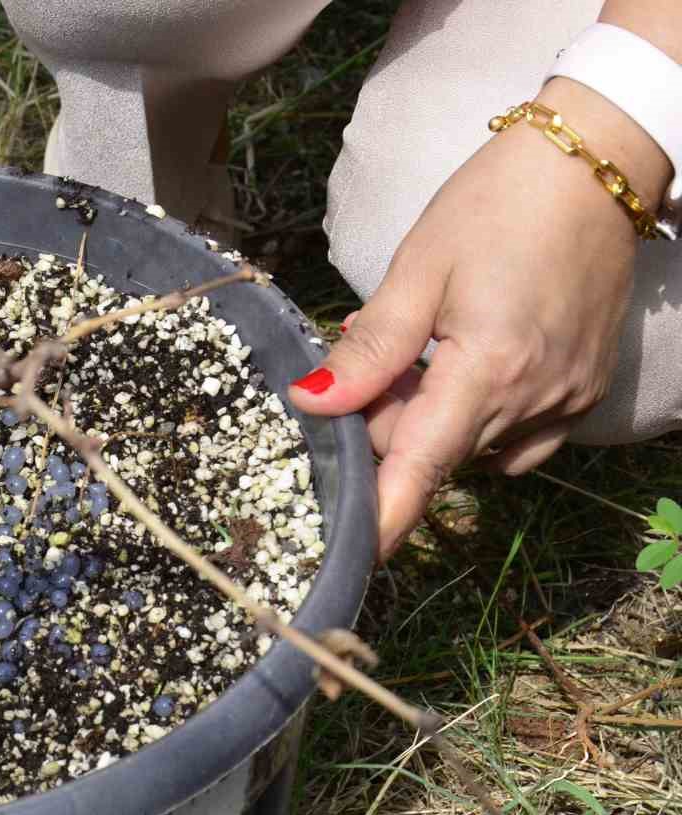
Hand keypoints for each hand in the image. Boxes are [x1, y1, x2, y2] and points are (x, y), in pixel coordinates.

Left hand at [292, 78, 671, 558]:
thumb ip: (368, 351)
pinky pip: (515, 431)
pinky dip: (477, 411)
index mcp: (489, 370)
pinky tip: (466, 357)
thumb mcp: (416, 272)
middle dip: (393, 423)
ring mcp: (568, 397)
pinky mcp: (585, 387)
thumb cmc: (495, 205)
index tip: (354, 560)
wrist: (593, 163)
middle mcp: (537, 398)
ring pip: (473, 444)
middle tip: (376, 354)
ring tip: (426, 345)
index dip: (385, 517)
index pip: (422, 468)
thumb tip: (312, 405)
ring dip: (434, 415)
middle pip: (437, 453)